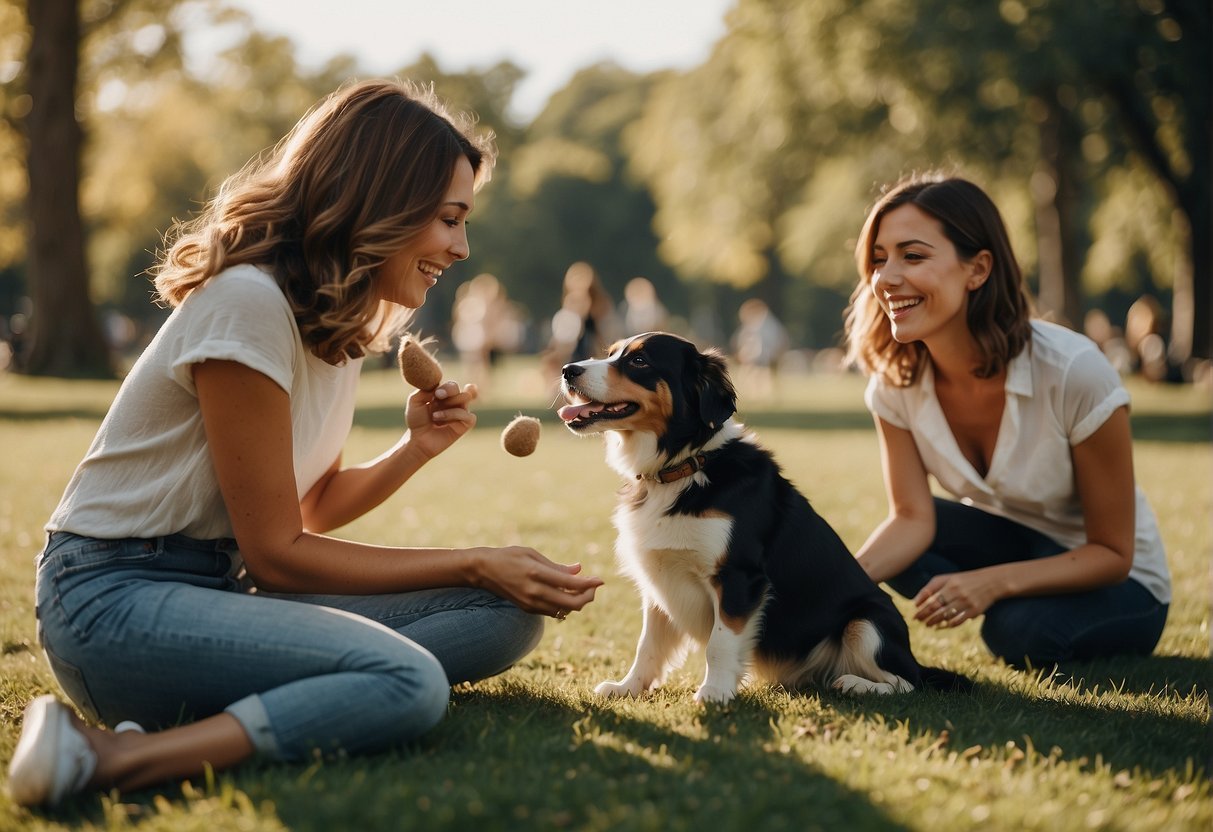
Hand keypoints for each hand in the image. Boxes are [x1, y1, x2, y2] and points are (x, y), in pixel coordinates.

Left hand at [406, 381, 477, 459]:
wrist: (417, 439)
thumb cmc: (416, 421)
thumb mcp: (415, 401)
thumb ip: (424, 390)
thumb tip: (436, 385)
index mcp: (444, 396)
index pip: (452, 385)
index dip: (447, 387)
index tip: (436, 393)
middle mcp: (454, 403)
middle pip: (462, 389)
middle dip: (451, 390)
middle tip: (438, 396)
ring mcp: (460, 414)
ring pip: (466, 399)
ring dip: (450, 404)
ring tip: (435, 416)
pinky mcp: (464, 425)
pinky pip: (469, 416)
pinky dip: (456, 415)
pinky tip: (441, 421)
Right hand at [472, 546, 602, 619]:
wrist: (483, 571)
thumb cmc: (509, 556)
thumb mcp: (533, 554)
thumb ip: (557, 566)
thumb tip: (579, 570)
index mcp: (537, 573)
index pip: (571, 584)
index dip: (589, 584)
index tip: (601, 580)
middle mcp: (535, 591)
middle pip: (572, 604)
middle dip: (587, 596)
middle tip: (593, 586)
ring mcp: (531, 603)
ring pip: (564, 611)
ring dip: (577, 601)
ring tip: (580, 587)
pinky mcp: (528, 609)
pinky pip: (553, 611)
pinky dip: (564, 604)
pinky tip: (566, 593)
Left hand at [913, 569, 1002, 628]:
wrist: (991, 582)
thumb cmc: (964, 580)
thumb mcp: (948, 579)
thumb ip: (931, 587)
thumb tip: (916, 602)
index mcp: (950, 584)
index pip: (932, 599)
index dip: (922, 609)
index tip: (915, 615)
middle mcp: (958, 593)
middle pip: (938, 608)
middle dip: (926, 616)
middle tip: (919, 621)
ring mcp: (967, 602)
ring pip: (947, 615)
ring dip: (935, 621)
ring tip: (928, 624)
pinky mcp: (975, 611)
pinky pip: (959, 620)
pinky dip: (950, 624)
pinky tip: (943, 625)